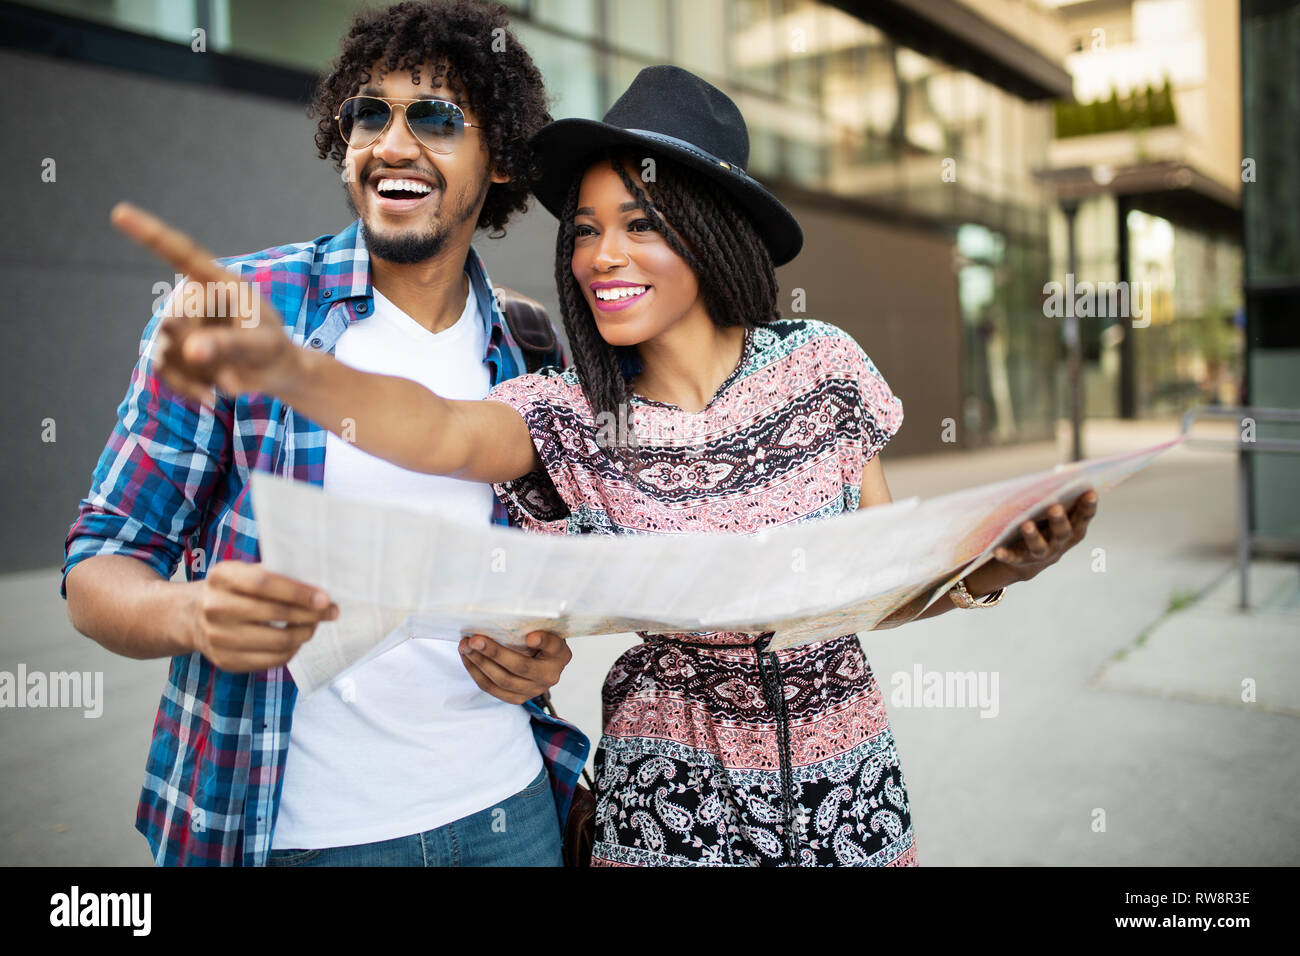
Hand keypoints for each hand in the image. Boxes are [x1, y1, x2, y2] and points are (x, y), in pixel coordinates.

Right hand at [110, 202, 298, 406]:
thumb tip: (190, 349)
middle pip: (175, 320)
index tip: (120, 212)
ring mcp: (180, 324)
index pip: (180, 253)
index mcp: (218, 282)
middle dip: (201, 347)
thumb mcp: (262, 347)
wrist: (275, 373)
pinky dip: (186, 387)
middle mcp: (193, 298)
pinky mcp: (173, 349)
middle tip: (234, 359)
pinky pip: (164, 370)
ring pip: (165, 349)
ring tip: (227, 381)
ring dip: (194, 373)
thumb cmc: (274, 349)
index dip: (149, 233)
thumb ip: (230, 345)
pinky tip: (211, 395)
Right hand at [187, 561, 337, 672]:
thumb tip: (319, 588)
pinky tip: (297, 639)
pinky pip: (271, 660)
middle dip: (310, 614)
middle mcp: (215, 607)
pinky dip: (292, 650)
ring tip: (314, 625)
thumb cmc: (233, 590)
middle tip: (331, 611)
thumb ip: (277, 575)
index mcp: (222, 577)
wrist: (193, 617)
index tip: (324, 598)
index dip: (298, 592)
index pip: (264, 583)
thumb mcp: (245, 572)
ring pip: (278, 641)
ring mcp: (218, 637)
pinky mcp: (226, 661)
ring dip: (305, 633)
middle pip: (275, 613)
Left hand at [458, 630, 572, 705]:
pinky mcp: (517, 698)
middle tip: (475, 639)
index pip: (553, 646)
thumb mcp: (542, 627)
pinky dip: (476, 673)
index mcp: (560, 654)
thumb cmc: (538, 637)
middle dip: (495, 653)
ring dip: (480, 663)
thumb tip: (509, 613)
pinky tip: (467, 657)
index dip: (543, 641)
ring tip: (466, 647)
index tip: (530, 637)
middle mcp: (550, 675)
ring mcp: (533, 690)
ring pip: (503, 681)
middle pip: (521, 667)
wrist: (540, 660)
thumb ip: (532, 623)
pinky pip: (492, 688)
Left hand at [989, 488, 1098, 583]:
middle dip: (1059, 520)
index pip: (1083, 517)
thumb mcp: (1056, 514)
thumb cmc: (1046, 527)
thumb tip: (1061, 472)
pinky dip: (1006, 555)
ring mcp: (1040, 553)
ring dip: (1033, 536)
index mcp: (1072, 529)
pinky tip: (997, 550)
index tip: (1090, 492)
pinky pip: (1013, 558)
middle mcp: (1059, 542)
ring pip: (1039, 547)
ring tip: (1026, 525)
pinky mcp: (1020, 560)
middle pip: (1062, 532)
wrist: (1029, 560)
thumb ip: (1061, 497)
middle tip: (1054, 507)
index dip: (1088, 506)